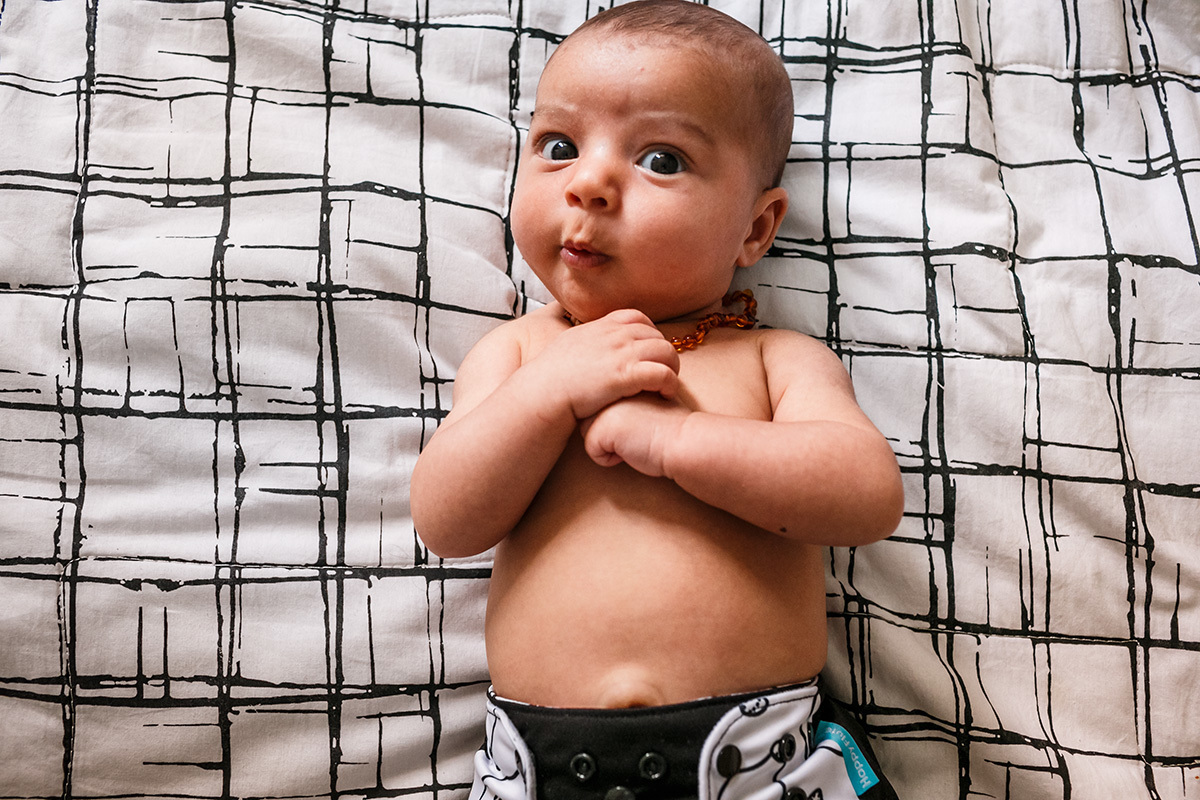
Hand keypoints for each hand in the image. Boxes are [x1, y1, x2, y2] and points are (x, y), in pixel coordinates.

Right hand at [534, 308, 680, 420]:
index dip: (648, 334)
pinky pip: (663, 373)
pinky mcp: (626, 376)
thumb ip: (583, 338)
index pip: (636, 318)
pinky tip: (665, 394)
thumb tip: (582, 337)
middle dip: (663, 353)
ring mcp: (621, 354)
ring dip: (671, 367)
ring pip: (666, 351)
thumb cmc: (549, 376)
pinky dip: (670, 383)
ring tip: (666, 384)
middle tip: (662, 372)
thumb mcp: (566, 343)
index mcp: (601, 326)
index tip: (647, 352)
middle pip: (656, 335)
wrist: (542, 393)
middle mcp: (614, 335)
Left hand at [580, 392, 690, 476]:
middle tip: (639, 431)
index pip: (599, 405)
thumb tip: (614, 409)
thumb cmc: (673, 424)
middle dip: (609, 431)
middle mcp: (607, 389)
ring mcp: (601, 407)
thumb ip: (629, 396)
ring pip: (588, 434)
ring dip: (609, 444)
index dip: (617, 420)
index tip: (640, 422)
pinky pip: (593, 452)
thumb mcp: (651, 397)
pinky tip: (633, 449)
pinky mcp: (599, 428)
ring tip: (636, 438)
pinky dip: (611, 459)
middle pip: (589, 418)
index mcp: (620, 379)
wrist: (684, 438)